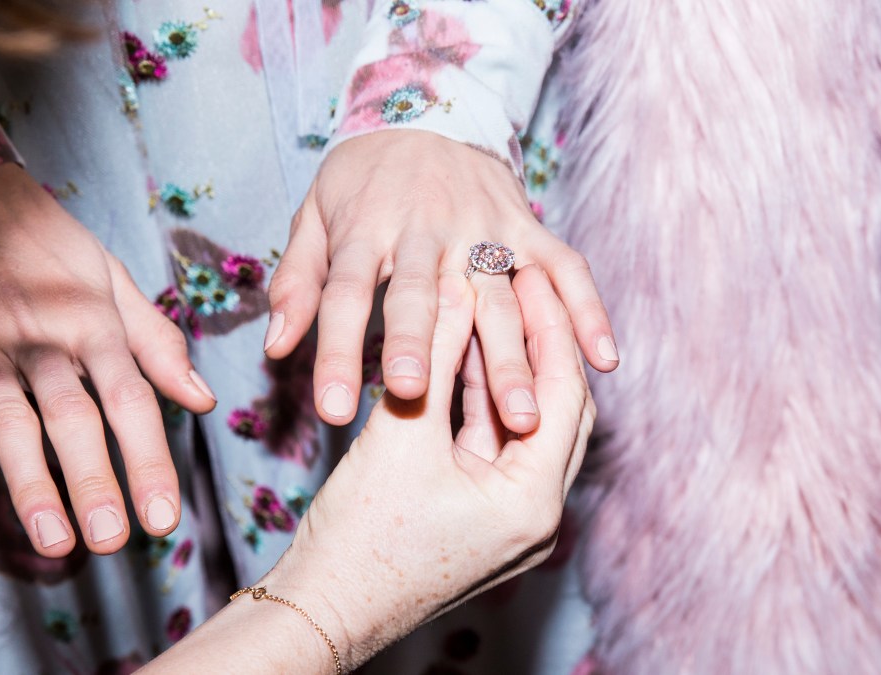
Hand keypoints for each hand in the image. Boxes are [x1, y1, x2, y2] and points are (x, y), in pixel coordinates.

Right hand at [0, 163, 215, 555]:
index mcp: (91, 321)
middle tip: (113, 540)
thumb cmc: (42, 237)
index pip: (130, 400)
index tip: (164, 518)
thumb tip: (202, 400)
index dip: (149, 459)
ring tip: (51, 539)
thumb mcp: (109, 277)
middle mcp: (40, 337)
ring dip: (28, 481)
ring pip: (7, 419)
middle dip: (94, 482)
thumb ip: (156, 342)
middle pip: (72, 419)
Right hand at [258, 265, 594, 669]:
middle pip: (556, 411)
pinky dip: (481, 405)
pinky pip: (494, 450)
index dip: (549, 326)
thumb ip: (434, 354)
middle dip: (539, 346)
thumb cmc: (359, 535)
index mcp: (534, 503)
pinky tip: (462, 358)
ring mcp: (512, 524)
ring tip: (491, 309)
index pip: (563, 394)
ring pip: (523, 429)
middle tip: (520, 285)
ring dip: (508, 372)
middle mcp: (539, 518)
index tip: (529, 273)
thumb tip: (458, 284)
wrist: (323, 610)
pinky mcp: (482, 522)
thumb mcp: (400, 432)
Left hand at [267, 130, 615, 432]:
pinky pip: (563, 268)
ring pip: (499, 296)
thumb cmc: (362, 182)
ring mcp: (484, 226)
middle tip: (418, 401)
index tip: (332, 410)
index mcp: (367, 228)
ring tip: (521, 419)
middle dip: (420, 347)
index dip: (337, 351)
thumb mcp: (315, 219)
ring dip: (512, 356)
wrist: (426, 109)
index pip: (346, 293)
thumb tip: (276, 348)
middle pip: (423, 294)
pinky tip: (603, 360)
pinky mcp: (527, 225)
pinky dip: (587, 310)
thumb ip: (297, 282)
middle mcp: (427, 227)